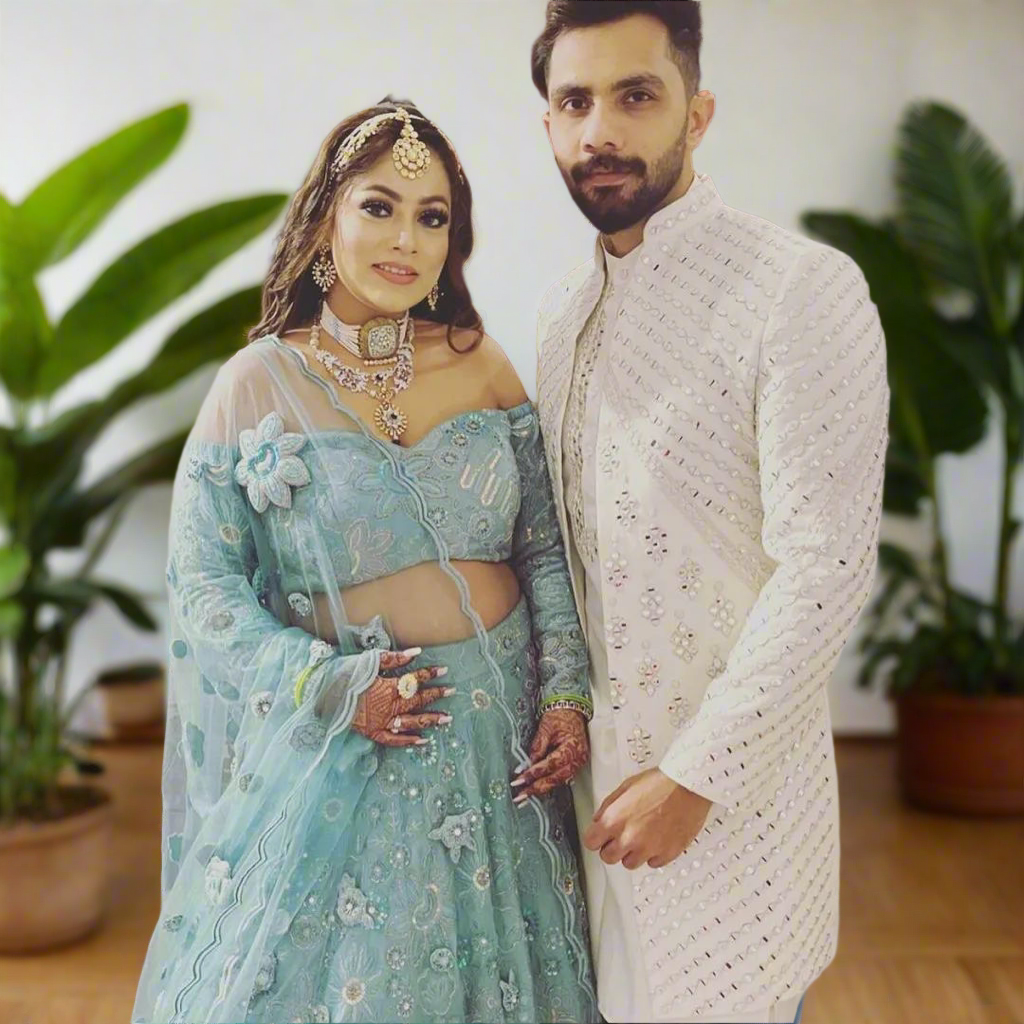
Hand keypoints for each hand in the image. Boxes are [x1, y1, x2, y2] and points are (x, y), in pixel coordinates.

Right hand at [350, 647, 452, 747]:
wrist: (321, 693)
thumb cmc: (344, 674)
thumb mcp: (368, 661)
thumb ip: (393, 659)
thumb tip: (416, 653)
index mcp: (388, 688)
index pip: (414, 680)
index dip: (430, 674)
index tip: (444, 670)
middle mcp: (388, 707)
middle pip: (417, 701)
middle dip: (436, 695)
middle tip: (452, 691)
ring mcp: (381, 722)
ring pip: (411, 722)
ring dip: (430, 720)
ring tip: (446, 719)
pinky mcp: (372, 733)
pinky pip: (393, 740)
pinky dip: (408, 741)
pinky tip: (422, 741)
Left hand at [510, 709, 588, 803]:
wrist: (572, 709)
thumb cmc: (560, 715)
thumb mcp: (545, 728)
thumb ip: (537, 748)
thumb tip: (525, 766)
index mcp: (572, 747)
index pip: (551, 764)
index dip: (534, 773)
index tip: (520, 779)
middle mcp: (578, 758)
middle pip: (556, 778)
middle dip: (537, 787)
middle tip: (521, 795)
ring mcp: (578, 763)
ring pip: (559, 781)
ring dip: (542, 788)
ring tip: (526, 795)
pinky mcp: (575, 764)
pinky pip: (562, 777)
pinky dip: (549, 782)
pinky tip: (537, 788)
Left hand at [582, 768, 711, 869]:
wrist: (688, 786)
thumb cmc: (660, 783)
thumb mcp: (626, 787)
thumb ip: (608, 807)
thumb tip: (599, 820)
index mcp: (614, 820)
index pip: (590, 843)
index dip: (596, 838)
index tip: (601, 836)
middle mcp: (629, 839)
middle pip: (608, 858)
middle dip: (612, 847)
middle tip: (621, 836)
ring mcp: (648, 849)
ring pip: (629, 864)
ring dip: (632, 853)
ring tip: (642, 836)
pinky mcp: (666, 855)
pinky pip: (652, 863)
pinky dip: (653, 854)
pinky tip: (657, 838)